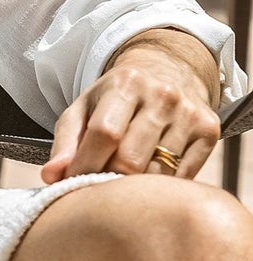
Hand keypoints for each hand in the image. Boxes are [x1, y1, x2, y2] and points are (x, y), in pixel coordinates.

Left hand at [41, 32, 221, 182]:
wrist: (169, 71)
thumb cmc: (115, 98)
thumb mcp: (84, 109)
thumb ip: (65, 142)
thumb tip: (51, 176)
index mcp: (126, 83)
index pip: (104, 134)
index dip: (85, 166)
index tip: (70, 185)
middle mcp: (162, 95)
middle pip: (131, 159)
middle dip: (107, 180)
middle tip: (95, 189)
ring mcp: (189, 113)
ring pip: (156, 173)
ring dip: (133, 189)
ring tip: (118, 187)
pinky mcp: (210, 131)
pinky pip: (182, 177)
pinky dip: (160, 188)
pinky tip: (146, 184)